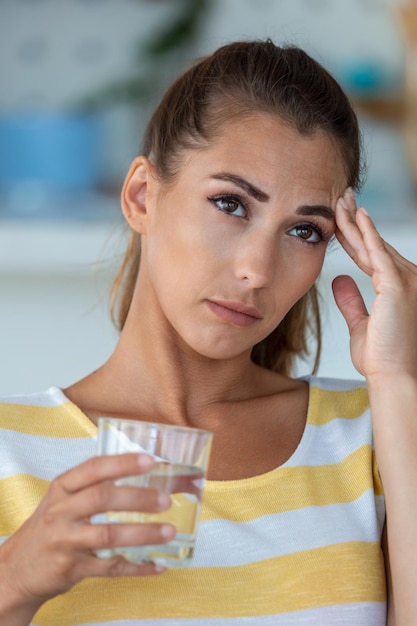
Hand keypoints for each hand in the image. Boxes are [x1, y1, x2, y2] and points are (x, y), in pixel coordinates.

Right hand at [0, 453, 174, 616]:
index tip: (150, 460)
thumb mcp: (64, 500)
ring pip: (108, 534)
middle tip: (166, 500)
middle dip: (138, 498)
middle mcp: (61, 511)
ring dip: (143, 534)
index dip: (123, 463)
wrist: (17, 569)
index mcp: (63, 488)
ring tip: (170, 532)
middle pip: (103, 498)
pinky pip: (110, 568)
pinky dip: (137, 567)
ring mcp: (65, 541)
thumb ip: (98, 486)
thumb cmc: (52, 527)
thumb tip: (150, 475)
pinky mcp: (71, 569)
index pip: (94, 468)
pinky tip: (158, 565)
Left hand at [332, 188, 416, 379]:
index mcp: (399, 287)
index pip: (372, 255)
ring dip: (356, 221)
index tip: (341, 220)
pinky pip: (378, 253)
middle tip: (341, 198)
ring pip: (374, 244)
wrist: (393, 376)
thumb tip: (338, 279)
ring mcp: (406, 280)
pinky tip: (358, 215)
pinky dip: (368, 233)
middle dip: (355, 221)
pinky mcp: (397, 286)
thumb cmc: (381, 357)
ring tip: (341, 200)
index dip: (355, 237)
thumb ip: (351, 300)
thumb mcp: (362, 323)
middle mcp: (407, 278)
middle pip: (374, 244)